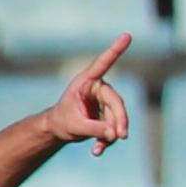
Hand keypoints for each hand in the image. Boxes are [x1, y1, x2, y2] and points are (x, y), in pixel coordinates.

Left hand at [40, 35, 136, 154]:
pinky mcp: (109, 114)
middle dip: (119, 120)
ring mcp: (106, 102)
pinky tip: (97, 151)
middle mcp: (99, 88)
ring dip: (112, 134)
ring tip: (99, 148)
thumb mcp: (74, 125)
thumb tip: (114, 134)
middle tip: (120, 136)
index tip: (127, 35)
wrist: (58, 130)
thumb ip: (93, 128)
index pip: (104, 63)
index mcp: (87, 82)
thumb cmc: (62, 121)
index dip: (116, 50)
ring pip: (118, 117)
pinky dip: (108, 140)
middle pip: (117, 102)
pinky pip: (116, 127)